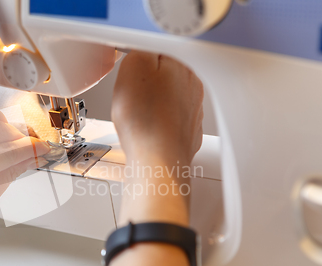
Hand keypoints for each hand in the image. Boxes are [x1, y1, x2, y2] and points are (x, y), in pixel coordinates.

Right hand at [111, 52, 203, 225]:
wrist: (157, 163)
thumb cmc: (145, 121)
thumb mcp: (132, 68)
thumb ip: (139, 48)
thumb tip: (142, 46)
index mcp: (182, 66)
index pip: (157, 48)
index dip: (137, 58)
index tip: (128, 69)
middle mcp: (193, 86)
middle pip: (163, 72)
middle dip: (144, 79)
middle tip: (130, 91)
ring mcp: (193, 110)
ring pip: (165, 95)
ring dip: (149, 100)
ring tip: (136, 111)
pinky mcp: (187, 129)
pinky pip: (168, 117)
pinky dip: (155, 119)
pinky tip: (145, 126)